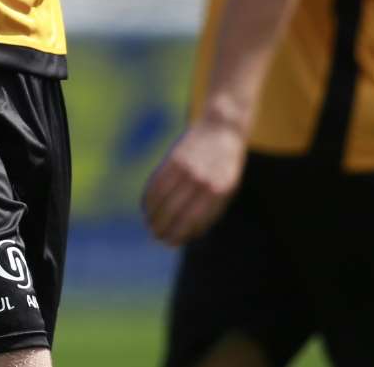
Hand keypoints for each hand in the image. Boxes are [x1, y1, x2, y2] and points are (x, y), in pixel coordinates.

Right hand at [141, 119, 246, 246]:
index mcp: (218, 193)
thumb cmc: (225, 166)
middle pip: (174, 212)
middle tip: (156, 236)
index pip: (192, 221)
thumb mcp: (227, 190)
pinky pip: (156, 183)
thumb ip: (210, 211)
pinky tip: (146, 207)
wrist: (222, 130)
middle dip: (162, 228)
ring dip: (152, 215)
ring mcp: (187, 169)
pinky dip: (149, 197)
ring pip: (162, 199)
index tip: (169, 242)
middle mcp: (202, 181)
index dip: (178, 234)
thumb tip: (187, 236)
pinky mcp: (174, 159)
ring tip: (149, 224)